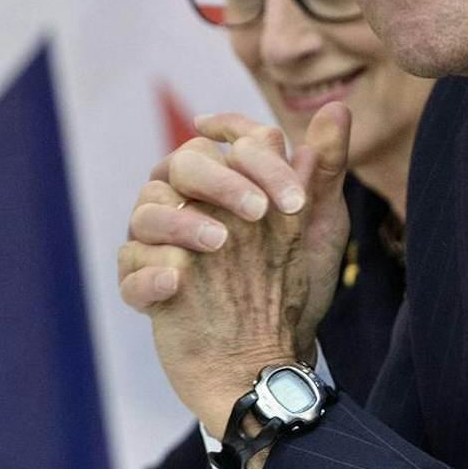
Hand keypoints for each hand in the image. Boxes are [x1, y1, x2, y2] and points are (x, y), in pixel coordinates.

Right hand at [117, 105, 351, 437]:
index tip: (290, 185)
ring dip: (180, 221)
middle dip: (221, 180)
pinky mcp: (146, 287)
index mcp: (228, 184)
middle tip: (259, 212)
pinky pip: (130, 269)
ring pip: (146, 209)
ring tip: (218, 244)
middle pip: (182, 163)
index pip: (229, 140)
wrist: (269, 358)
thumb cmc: (293, 288)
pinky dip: (148, 274)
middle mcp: (191, 205)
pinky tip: (175, 283)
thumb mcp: (317, 228)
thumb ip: (324, 171)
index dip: (254, 148)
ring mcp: (163, 245)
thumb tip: (337, 110)